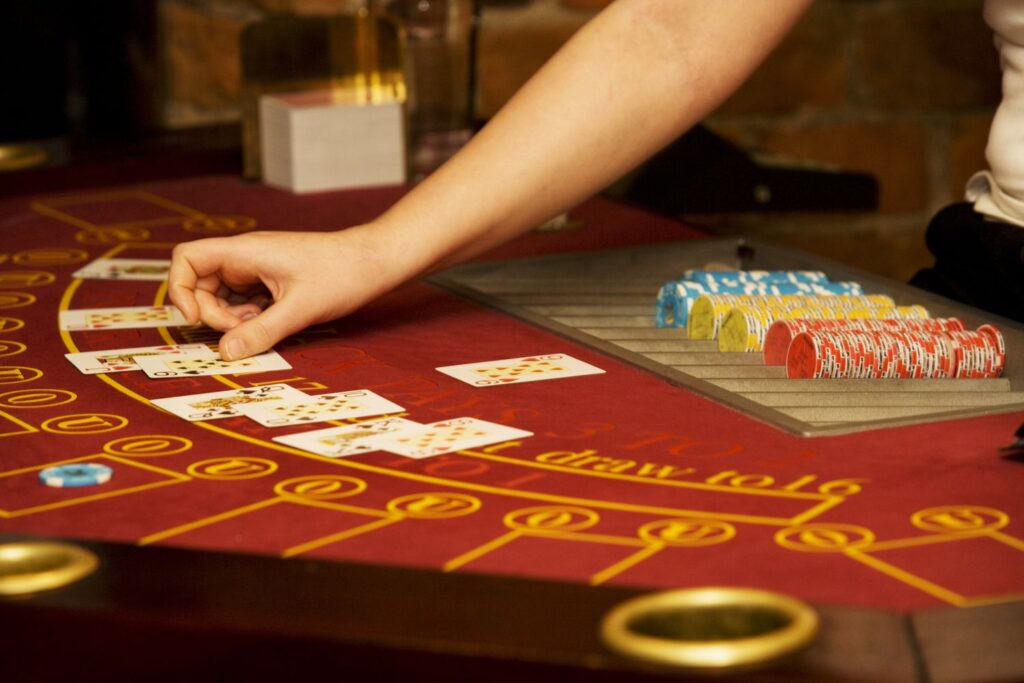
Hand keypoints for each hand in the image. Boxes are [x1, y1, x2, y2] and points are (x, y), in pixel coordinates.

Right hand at [168, 227, 400, 359]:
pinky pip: (245, 302)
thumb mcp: (300, 309)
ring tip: (264, 326)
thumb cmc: (342, 274)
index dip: (179, 288)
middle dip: (213, 314)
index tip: (199, 318)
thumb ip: (261, 331)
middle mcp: (246, 258)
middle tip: (242, 332)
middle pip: (201, 284)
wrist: (375, 262)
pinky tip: (274, 323)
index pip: (187, 257)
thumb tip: (225, 354)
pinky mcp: (271, 282)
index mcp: (245, 252)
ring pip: (223, 297)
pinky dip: (251, 318)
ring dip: (233, 319)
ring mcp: (258, 270)